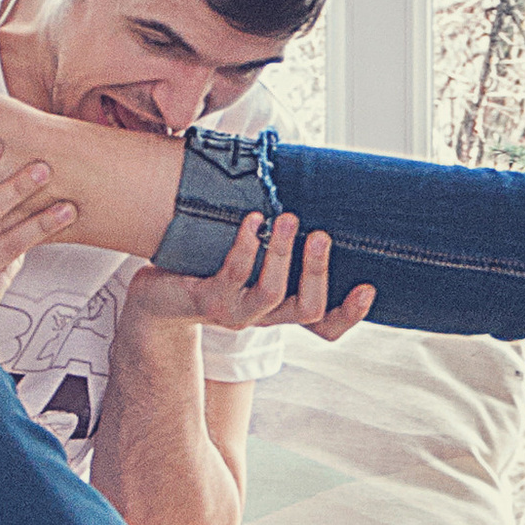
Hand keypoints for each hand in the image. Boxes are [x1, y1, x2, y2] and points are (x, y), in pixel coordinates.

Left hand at [122, 211, 377, 345]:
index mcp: (281, 309)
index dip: (350, 314)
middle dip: (318, 271)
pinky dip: (247, 245)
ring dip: (284, 254)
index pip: (325, 326)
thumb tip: (312, 198)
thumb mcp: (252, 260)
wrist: (156, 295)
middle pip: (307, 309)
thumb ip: (282, 244)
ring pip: (272, 293)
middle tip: (321, 235)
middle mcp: (264, 317)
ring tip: (289, 218)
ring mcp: (236, 313)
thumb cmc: (210, 269)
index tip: (368, 287)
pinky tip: (252, 220)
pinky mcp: (209, 301)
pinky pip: (234, 274)